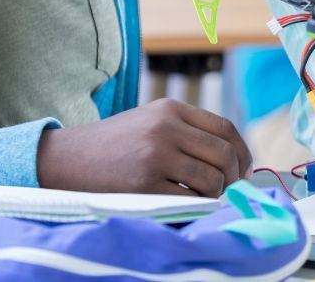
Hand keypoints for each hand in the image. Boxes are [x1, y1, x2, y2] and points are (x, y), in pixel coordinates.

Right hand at [37, 98, 251, 196]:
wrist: (69, 158)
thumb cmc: (118, 144)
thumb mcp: (152, 121)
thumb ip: (189, 131)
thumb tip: (235, 158)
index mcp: (171, 108)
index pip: (224, 128)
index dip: (242, 151)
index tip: (245, 168)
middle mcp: (165, 128)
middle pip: (223, 155)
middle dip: (234, 176)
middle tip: (230, 189)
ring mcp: (155, 156)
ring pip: (211, 179)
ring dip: (215, 194)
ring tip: (204, 197)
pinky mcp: (144, 184)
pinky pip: (189, 199)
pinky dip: (195, 205)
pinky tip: (186, 203)